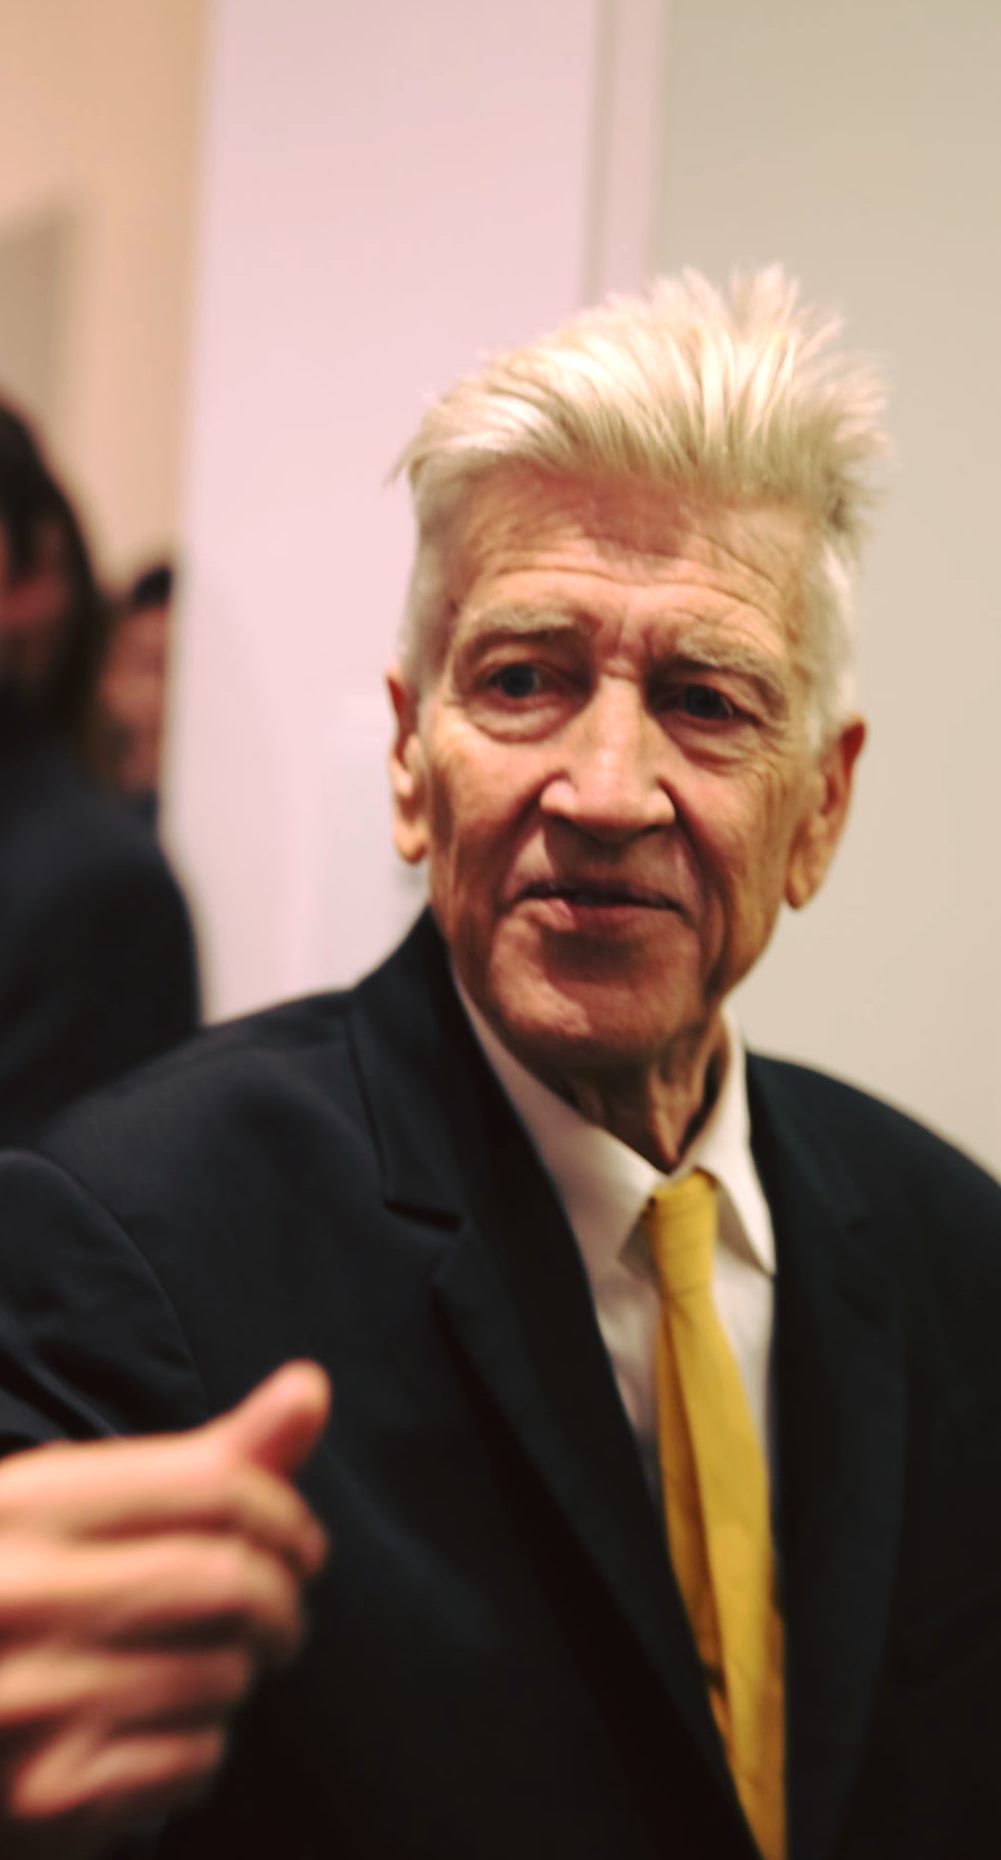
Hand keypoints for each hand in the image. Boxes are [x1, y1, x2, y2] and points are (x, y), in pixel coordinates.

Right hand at [0, 1361, 330, 1858]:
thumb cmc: (9, 1597)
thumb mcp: (72, 1512)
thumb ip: (199, 1462)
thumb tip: (312, 1386)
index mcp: (24, 1504)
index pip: (212, 1486)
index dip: (284, 1514)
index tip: (300, 1545)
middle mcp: (20, 1593)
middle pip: (230, 1582)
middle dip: (282, 1604)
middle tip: (280, 1621)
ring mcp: (28, 1698)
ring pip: (221, 1676)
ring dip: (239, 1679)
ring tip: (201, 1674)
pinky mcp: (43, 1795)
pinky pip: (193, 1761)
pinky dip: (202, 1752)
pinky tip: (159, 1739)